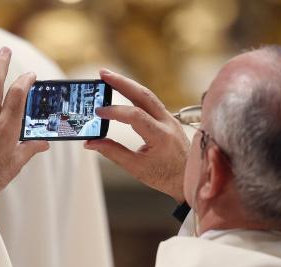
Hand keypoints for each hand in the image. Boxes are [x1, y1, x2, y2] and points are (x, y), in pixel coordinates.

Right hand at [85, 69, 189, 201]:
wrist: (189, 179)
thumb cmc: (166, 176)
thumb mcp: (136, 168)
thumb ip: (113, 152)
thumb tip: (91, 142)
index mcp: (161, 137)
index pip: (135, 116)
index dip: (115, 112)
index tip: (98, 113)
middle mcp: (168, 123)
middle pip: (144, 95)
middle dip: (122, 83)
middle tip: (103, 74)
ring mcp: (170, 119)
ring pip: (148, 95)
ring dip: (128, 85)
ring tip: (109, 78)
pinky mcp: (168, 119)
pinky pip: (151, 102)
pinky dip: (136, 94)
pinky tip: (124, 91)